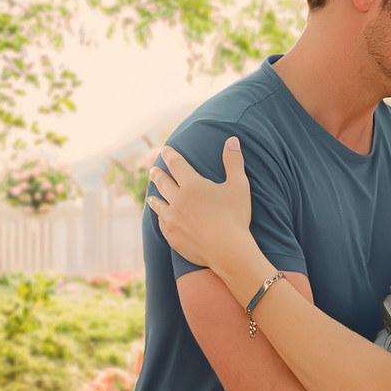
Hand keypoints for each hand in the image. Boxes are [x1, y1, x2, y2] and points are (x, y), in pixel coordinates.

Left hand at [147, 137, 253, 269]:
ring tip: (151, 197)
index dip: (169, 155)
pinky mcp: (172, 236)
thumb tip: (232, 139)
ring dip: (154, 198)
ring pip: (159, 205)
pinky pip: (162, 224)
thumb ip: (234, 161)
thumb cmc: (236, 217)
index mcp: (192, 185)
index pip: (176, 164)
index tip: (164, 149)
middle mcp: (178, 200)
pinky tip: (162, 219)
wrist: (228, 251)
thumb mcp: (239, 186)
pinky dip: (161, 218)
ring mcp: (173, 219)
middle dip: (157, 174)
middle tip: (153, 170)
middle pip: (163, 183)